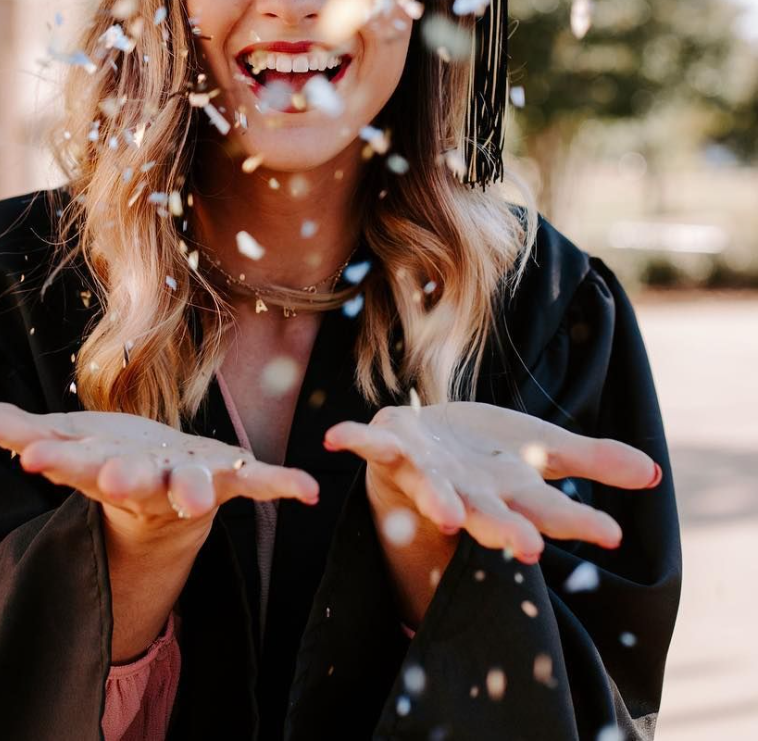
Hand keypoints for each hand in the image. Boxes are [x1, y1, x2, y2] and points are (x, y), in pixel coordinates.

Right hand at [0, 402, 319, 544]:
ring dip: (196, 489)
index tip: (34, 456)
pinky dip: (283, 486)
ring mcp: (190, 483)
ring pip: (192, 487)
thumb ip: (14, 429)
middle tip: (115, 475)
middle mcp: (146, 482)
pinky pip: (259, 485)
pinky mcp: (230, 479)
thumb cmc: (106, 459)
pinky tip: (310, 489)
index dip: (56, 458)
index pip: (73, 463)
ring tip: (199, 498)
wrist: (160, 501)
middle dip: (125, 477)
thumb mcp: (61, 440)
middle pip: (133, 482)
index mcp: (102, 468)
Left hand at [323, 402, 661, 562]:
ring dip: (440, 502)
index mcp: (506, 494)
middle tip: (528, 550)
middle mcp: (466, 492)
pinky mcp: (390, 447)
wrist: (422, 444)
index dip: (576, 522)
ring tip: (450, 516)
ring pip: (433, 492)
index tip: (610, 532)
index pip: (548, 512)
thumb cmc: (485, 453)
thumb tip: (652, 471)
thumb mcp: (542, 448)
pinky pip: (368, 444)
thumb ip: (591, 460)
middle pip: (490, 516)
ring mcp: (425, 472)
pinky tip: (334, 437)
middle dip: (506, 531)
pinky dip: (353, 439)